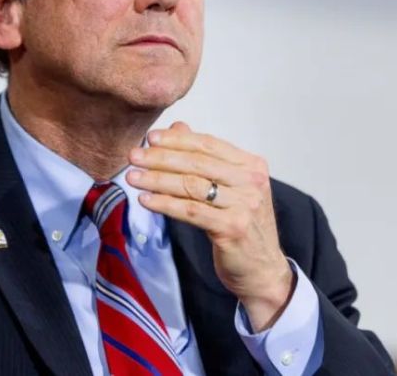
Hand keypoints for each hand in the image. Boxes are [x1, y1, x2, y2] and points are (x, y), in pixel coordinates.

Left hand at [126, 122, 293, 330]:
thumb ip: (205, 159)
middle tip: (134, 156)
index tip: (151, 138)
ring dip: (158, 180)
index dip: (178, 140)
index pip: (209, 145)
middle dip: (161, 158)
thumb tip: (178, 127)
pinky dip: (165, 204)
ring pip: (192, 186)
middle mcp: (252, 182)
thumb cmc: (242, 226)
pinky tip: (146, 200)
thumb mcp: (229, 189)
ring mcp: (245, 204)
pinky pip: (191, 211)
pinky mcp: (233, 227)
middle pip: (198, 163)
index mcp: (252, 166)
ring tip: (133, 177)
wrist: (263, 269)